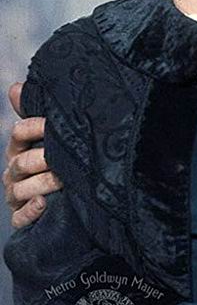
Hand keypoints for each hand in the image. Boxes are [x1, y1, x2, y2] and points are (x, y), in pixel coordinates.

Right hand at [3, 82, 60, 227]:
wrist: (73, 192)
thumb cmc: (61, 156)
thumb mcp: (52, 134)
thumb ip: (35, 111)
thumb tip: (14, 87)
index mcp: (20, 148)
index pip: (18, 133)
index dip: (34, 127)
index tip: (53, 124)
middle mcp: (14, 171)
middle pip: (21, 162)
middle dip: (43, 159)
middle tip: (64, 157)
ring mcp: (16, 195)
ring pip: (19, 190)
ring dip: (42, 184)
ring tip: (64, 180)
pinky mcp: (22, 217)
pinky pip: (19, 218)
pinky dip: (31, 211)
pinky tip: (45, 203)